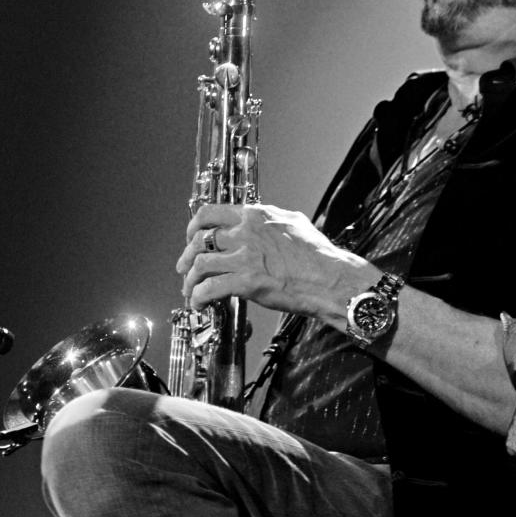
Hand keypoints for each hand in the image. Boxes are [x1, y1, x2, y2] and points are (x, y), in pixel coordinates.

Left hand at [177, 203, 376, 319]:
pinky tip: (200, 304)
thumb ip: (273, 219)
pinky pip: (210, 288)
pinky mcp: (247, 282)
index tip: (191, 236)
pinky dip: (199, 297)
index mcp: (255, 216)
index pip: (210, 212)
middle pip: (200, 240)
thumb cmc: (320, 255)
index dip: (194, 226)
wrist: (332, 279)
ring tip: (190, 291)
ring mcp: (245, 257)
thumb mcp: (295, 222)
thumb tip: (267, 219)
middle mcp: (246, 232)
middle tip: (184, 268)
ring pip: (200, 265)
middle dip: (186, 257)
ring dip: (190, 280)